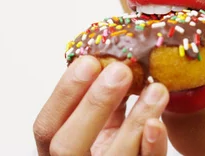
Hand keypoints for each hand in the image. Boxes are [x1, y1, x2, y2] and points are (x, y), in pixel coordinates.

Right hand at [33, 56, 169, 155]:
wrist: (132, 155)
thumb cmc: (113, 145)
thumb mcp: (96, 127)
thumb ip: (96, 103)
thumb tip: (110, 58)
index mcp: (60, 151)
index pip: (47, 127)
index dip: (64, 94)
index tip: (89, 61)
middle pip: (68, 145)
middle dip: (93, 104)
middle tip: (120, 70)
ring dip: (136, 118)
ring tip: (156, 90)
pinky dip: (152, 146)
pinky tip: (157, 123)